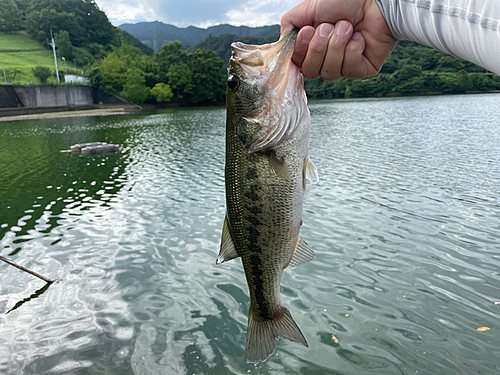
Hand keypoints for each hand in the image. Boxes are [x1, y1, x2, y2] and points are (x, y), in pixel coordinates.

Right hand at [281, 0, 396, 79]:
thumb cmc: (342, 1)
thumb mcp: (306, 10)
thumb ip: (288, 27)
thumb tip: (282, 46)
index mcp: (312, 47)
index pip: (298, 64)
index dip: (301, 51)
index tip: (308, 31)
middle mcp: (326, 59)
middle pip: (312, 72)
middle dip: (319, 48)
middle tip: (329, 26)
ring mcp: (344, 67)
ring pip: (330, 72)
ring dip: (337, 45)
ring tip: (347, 26)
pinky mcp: (362, 70)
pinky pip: (349, 69)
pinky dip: (352, 49)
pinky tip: (359, 37)